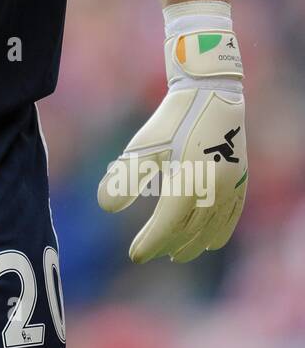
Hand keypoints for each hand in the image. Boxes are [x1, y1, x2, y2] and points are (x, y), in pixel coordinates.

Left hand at [98, 11, 246, 262]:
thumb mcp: (143, 146)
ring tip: (177, 255)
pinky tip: (211, 243)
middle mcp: (214, 189)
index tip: (135, 255)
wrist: (210, 92)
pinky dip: (220, 233)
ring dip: (194, 244)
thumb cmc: (173, 119)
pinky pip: (233, 216)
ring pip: (212, 227)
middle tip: (151, 253)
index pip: (167, 225)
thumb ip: (125, 178)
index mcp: (189, 182)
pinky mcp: (241, 180)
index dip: (150, 242)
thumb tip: (105, 208)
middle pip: (189, 230)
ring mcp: (231, 186)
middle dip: (169, 245)